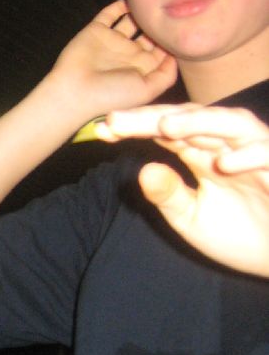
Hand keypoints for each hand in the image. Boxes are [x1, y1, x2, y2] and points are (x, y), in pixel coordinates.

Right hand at [50, 0, 177, 118]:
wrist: (75, 91)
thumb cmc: (112, 95)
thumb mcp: (147, 90)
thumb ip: (166, 74)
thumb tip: (176, 55)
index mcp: (142, 68)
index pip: (162, 50)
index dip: (171, 39)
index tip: (182, 27)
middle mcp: (129, 53)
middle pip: (149, 34)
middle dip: (159, 24)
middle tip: (170, 10)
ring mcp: (112, 41)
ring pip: (131, 21)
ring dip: (141, 12)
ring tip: (152, 1)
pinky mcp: (96, 31)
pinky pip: (109, 14)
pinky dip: (119, 5)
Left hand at [97, 103, 268, 276]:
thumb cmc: (239, 236)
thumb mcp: (191, 219)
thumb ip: (168, 195)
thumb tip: (142, 171)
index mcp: (204, 155)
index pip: (167, 133)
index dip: (136, 128)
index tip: (102, 130)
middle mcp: (229, 146)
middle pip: (191, 120)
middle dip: (154, 118)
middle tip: (117, 120)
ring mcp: (258, 153)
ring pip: (231, 124)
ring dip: (199, 123)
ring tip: (165, 125)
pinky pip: (268, 154)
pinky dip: (249, 155)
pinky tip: (224, 163)